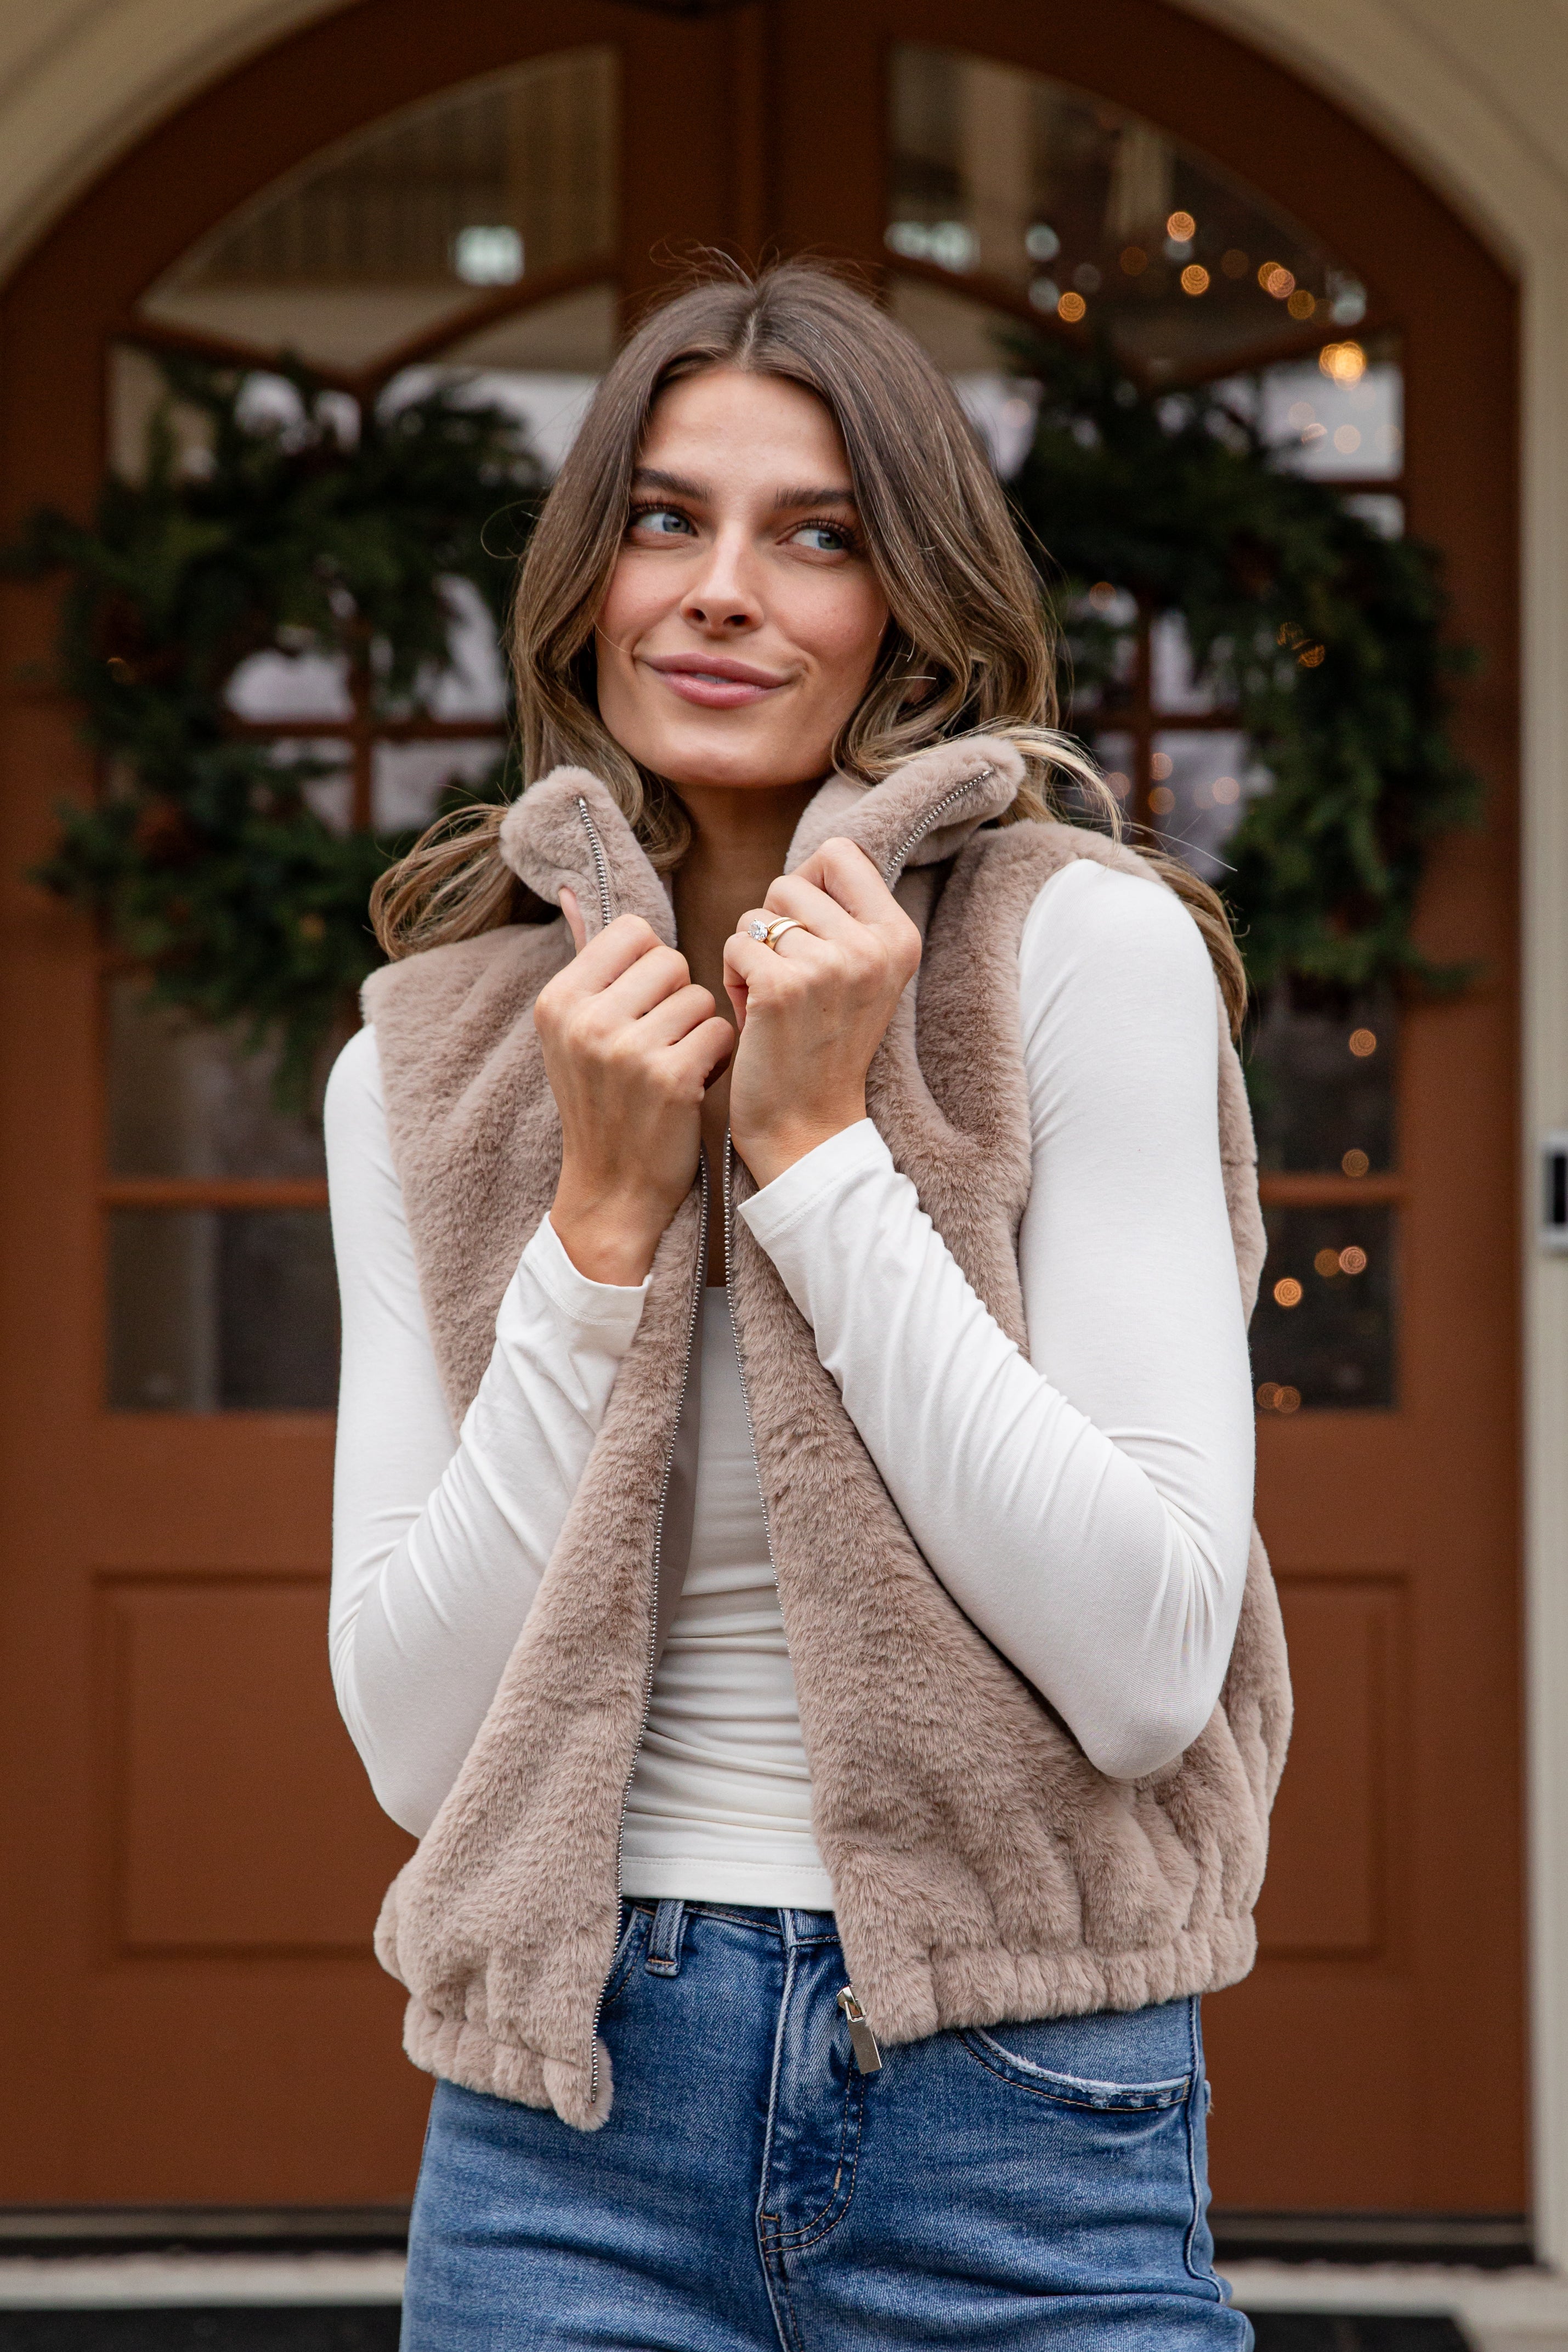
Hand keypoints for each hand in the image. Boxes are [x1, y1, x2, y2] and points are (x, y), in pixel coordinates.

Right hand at [536, 889, 734, 1284]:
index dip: (650, 965)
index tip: (641, 1005)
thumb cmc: (602, 1102)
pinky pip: (720, 1032)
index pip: (632, 931)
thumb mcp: (574, 1032)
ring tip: (674, 1065)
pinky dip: (716, 1058)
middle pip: (671, 960)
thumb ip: (583, 960)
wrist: (610, 1190)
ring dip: (699, 1030)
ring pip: (701, 996)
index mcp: (558, 1000)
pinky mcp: (671, 1078)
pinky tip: (692, 1085)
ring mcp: (626, 1050)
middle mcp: (585, 1020)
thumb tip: (573, 891)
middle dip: (678, 998)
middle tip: (660, 1042)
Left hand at [723, 838, 920, 1188]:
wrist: (809, 1127)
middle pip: (790, 882)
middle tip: (789, 982)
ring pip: (756, 915)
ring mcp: (830, 965)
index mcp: (898, 937)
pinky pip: (733, 945)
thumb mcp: (859, 974)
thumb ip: (847, 917)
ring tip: (774, 1002)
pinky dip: (732, 978)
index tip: (808, 934)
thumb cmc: (821, 1045)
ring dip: (751, 954)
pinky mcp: (782, 987)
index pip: (839, 853)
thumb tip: (815, 861)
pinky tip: (755, 1017)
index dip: (808, 886)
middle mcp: (872, 946)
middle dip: (774, 927)